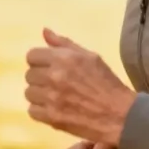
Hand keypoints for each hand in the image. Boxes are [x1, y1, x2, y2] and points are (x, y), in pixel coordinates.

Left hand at [25, 28, 135, 145]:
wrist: (119, 114)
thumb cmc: (106, 82)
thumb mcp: (89, 56)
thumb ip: (64, 43)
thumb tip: (44, 31)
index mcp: (64, 58)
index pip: (32, 55)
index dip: (39, 61)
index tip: (48, 67)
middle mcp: (54, 76)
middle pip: (29, 75)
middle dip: (40, 78)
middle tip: (55, 83)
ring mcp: (51, 98)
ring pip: (28, 93)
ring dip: (39, 94)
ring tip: (55, 96)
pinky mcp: (52, 118)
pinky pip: (32, 111)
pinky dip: (41, 110)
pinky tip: (55, 108)